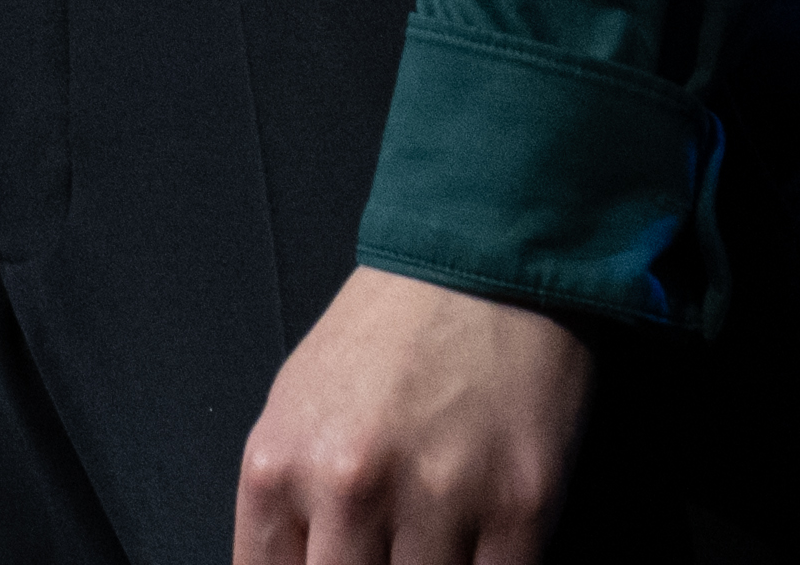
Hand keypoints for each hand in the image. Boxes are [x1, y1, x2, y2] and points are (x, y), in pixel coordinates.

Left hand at [230, 267, 585, 564]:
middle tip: (386, 553)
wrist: (479, 265)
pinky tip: (478, 546)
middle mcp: (350, 488)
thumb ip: (286, 512)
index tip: (333, 564)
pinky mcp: (520, 507)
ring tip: (431, 542)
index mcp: (279, 467)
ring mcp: (438, 500)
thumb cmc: (381, 341)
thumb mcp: (294, 412)